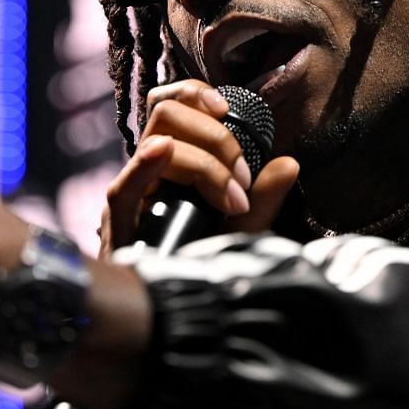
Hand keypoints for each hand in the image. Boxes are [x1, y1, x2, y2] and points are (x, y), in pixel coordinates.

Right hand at [98, 80, 301, 256]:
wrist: (174, 314)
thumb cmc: (200, 265)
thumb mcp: (241, 230)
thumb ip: (263, 199)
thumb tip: (290, 164)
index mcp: (172, 163)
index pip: (171, 104)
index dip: (195, 94)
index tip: (227, 111)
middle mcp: (148, 170)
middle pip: (168, 115)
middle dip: (216, 138)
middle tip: (242, 181)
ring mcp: (132, 195)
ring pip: (158, 139)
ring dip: (203, 160)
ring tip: (229, 199)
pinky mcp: (118, 225)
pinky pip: (123, 189)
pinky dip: (144, 165)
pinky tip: (162, 151)